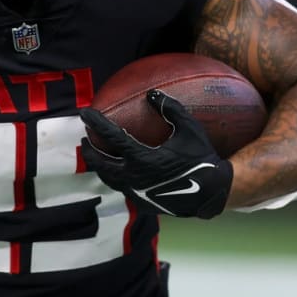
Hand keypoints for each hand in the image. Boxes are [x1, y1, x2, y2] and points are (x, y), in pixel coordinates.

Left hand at [80, 89, 231, 218]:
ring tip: (96, 154)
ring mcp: (137, 193)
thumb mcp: (189, 129)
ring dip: (99, 166)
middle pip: (101, 163)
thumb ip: (170, 109)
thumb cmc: (201, 158)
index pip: (112, 137)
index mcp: (143, 159)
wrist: (211, 193)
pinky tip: (116, 170)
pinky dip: (113, 177)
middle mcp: (134, 178)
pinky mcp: (142, 203)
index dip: (96, 124)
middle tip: (85, 138)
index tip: (85, 113)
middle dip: (90, 150)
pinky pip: (121, 188)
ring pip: (108, 179)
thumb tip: (152, 93)